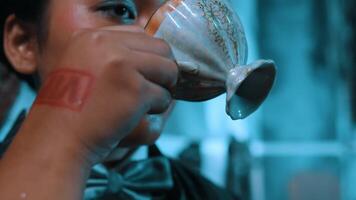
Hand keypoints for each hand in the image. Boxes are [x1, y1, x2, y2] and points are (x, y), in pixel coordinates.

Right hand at [28, 26, 177, 164]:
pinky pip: (164, 96)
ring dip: (163, 90)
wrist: (57, 140)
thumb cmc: (68, 111)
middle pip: (160, 49)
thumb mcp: (79, 68)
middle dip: (163, 71)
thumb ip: (108, 55)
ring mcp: (123, 65)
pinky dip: (157, 109)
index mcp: (92, 37)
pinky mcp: (135, 90)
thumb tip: (149, 57)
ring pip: (168, 71)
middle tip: (156, 87)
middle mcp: (108, 45)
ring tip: (145, 104)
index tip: (148, 71)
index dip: (149, 55)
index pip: (140, 34)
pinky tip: (138, 116)